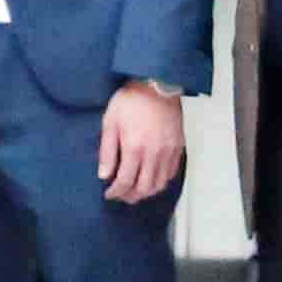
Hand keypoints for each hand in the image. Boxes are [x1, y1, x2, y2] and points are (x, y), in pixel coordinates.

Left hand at [95, 80, 185, 205]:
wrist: (157, 86)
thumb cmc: (130, 101)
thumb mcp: (110, 123)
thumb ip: (107, 152)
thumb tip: (103, 175)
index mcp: (134, 148)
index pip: (125, 181)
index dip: (116, 192)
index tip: (108, 194)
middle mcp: (154, 154)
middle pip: (144, 188)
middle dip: (130, 196)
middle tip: (120, 196)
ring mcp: (169, 152)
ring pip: (160, 184)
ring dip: (146, 192)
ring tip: (134, 191)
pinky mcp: (178, 148)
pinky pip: (171, 173)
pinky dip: (161, 182)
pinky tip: (151, 180)